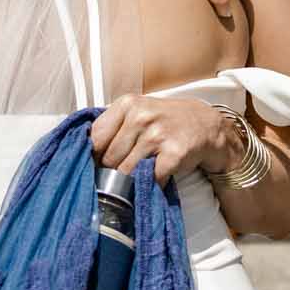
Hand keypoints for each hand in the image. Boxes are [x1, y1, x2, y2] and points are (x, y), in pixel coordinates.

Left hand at [91, 94, 243, 184]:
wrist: (206, 126)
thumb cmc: (166, 121)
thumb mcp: (138, 111)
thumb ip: (112, 126)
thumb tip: (83, 154)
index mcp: (128, 104)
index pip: (95, 139)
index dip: (95, 156)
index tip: (99, 164)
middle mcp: (141, 116)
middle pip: (109, 158)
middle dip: (113, 170)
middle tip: (123, 172)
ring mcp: (158, 135)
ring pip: (126, 171)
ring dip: (130, 181)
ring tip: (138, 175)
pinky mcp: (173, 153)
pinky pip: (150, 179)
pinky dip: (150, 185)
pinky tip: (155, 179)